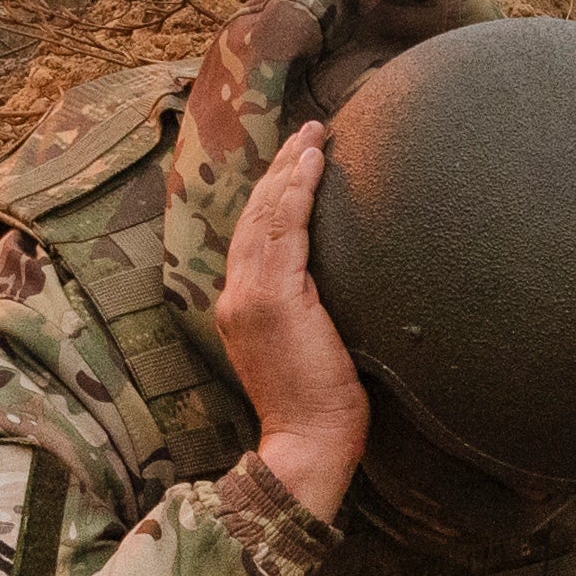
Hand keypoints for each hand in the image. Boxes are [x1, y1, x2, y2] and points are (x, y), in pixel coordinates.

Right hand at [218, 126, 365, 519]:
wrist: (307, 444)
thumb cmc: (319, 407)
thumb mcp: (307, 347)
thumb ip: (307, 309)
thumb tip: (339, 282)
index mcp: (241, 306)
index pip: (254, 237)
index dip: (272, 195)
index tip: (296, 162)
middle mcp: (235, 295)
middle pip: (254, 217)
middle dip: (280, 170)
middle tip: (308, 131)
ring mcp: (249, 296)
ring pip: (266, 216)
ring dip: (289, 170)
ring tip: (313, 136)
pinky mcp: (271, 299)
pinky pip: (282, 231)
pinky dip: (295, 192)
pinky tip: (310, 165)